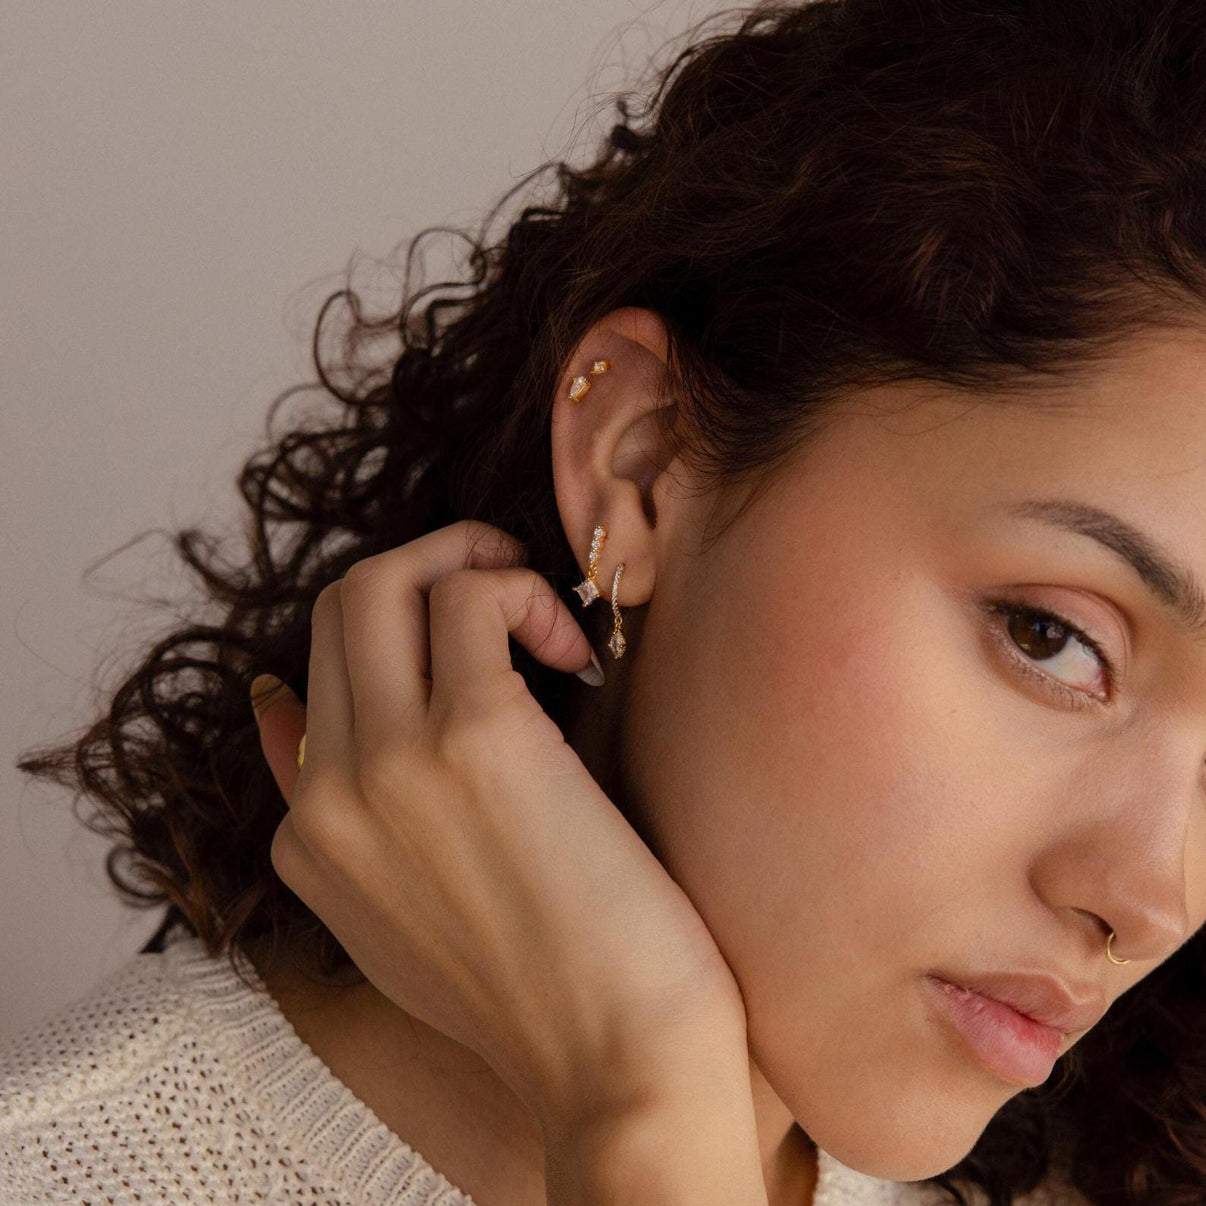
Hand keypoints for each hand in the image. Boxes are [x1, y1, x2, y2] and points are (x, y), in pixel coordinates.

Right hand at [250, 520, 745, 1134]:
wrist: (616, 1066)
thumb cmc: (540, 988)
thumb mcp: (392, 915)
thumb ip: (329, 816)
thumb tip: (276, 703)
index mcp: (306, 836)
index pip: (309, 670)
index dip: (398, 634)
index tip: (472, 640)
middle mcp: (328, 794)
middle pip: (338, 605)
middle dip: (426, 565)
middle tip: (506, 589)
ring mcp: (388, 763)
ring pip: (383, 579)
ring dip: (473, 562)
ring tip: (541, 616)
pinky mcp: (474, 737)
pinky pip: (470, 596)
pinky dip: (523, 594)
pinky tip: (575, 657)